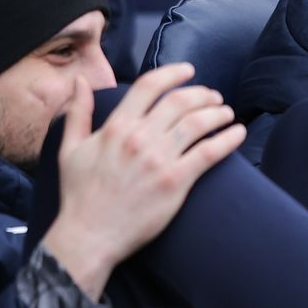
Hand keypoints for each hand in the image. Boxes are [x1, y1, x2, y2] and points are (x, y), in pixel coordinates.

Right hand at [41, 63, 245, 297]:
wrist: (89, 236)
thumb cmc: (79, 195)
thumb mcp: (70, 149)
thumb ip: (78, 113)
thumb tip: (81, 82)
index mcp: (116, 126)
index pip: (150, 86)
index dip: (173, 73)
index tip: (189, 71)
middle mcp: (139, 138)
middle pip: (180, 101)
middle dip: (202, 94)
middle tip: (213, 97)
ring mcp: (159, 159)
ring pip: (197, 123)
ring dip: (217, 113)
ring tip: (226, 113)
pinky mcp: (175, 182)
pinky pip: (209, 153)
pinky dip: (228, 139)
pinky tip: (237, 133)